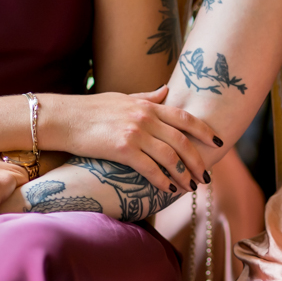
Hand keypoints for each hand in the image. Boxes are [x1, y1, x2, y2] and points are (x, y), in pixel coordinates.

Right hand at [42, 85, 221, 193]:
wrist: (63, 118)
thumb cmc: (90, 110)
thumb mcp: (123, 98)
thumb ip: (147, 97)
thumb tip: (166, 91)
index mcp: (148, 105)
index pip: (185, 118)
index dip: (204, 131)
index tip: (218, 142)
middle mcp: (145, 117)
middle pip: (182, 140)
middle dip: (197, 160)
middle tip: (205, 175)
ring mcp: (135, 133)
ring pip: (170, 156)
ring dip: (183, 174)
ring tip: (191, 187)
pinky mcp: (122, 149)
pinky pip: (150, 168)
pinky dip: (162, 180)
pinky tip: (168, 189)